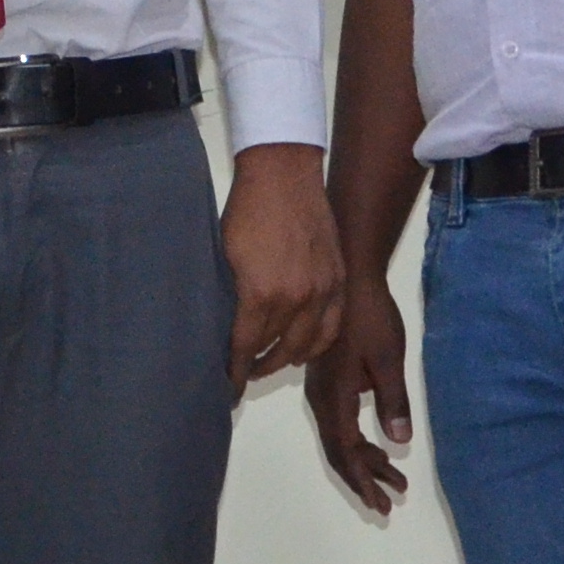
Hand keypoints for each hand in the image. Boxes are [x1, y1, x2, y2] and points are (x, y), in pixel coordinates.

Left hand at [221, 144, 343, 389]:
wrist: (284, 175)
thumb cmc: (245, 212)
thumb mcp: (225, 257)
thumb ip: (231, 297)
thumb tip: (226, 330)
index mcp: (261, 295)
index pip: (246, 347)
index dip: (236, 371)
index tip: (227, 388)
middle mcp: (296, 300)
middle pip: (278, 350)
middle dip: (259, 367)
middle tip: (246, 373)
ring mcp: (323, 290)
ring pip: (307, 343)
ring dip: (288, 358)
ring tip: (272, 363)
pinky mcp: (339, 279)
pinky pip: (332, 326)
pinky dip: (318, 344)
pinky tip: (304, 348)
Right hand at [309, 275, 413, 517]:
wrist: (350, 277)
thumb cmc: (372, 316)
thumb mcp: (389, 359)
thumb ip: (393, 400)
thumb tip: (398, 441)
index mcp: (335, 395)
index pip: (345, 450)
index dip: (363, 479)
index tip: (383, 502)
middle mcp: (321, 397)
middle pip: (338, 450)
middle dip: (363, 478)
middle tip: (389, 503)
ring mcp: (321, 389)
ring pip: (338, 437)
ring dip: (363, 461)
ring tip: (392, 480)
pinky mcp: (326, 380)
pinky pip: (338, 422)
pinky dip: (357, 440)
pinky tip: (377, 444)